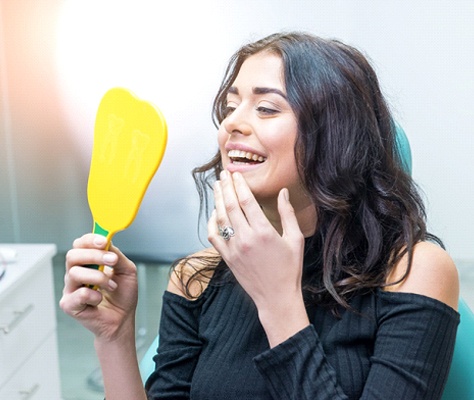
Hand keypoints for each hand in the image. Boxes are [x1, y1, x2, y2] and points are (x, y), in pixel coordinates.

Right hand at [59, 234, 137, 340]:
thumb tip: (108, 242)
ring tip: (112, 286)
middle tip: (112, 260)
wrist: (123, 319)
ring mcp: (71, 288)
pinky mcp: (69, 304)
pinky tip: (100, 300)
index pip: (80, 244)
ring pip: (75, 273)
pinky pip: (78, 294)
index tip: (104, 241)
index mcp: (88, 262)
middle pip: (73, 255)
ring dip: (99, 278)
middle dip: (94, 255)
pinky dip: (94, 296)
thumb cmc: (122, 295)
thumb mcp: (127, 270)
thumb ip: (117, 255)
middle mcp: (76, 273)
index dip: (90, 240)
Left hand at [208, 171, 308, 344]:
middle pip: (231, 205)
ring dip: (218, 200)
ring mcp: (234, 248)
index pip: (247, 200)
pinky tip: (214, 213)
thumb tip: (283, 192)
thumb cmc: (290, 269)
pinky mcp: (227, 258)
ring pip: (221, 218)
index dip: (239, 184)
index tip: (236, 174)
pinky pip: (214, 237)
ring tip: (217, 187)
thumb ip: (287, 214)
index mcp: (263, 231)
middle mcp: (246, 238)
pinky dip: (212, 223)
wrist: (276, 298)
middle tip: (223, 174)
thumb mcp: (295, 239)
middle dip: (226, 187)